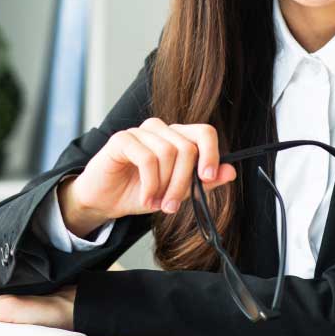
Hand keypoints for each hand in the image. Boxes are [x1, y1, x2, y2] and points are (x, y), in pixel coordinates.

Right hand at [62, 117, 237, 230]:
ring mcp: (140, 132)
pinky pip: (147, 158)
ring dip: (164, 185)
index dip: (211, 153)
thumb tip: (230, 171)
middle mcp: (159, 130)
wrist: (105, 200)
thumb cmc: (138, 192)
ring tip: (156, 201)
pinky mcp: (121, 139)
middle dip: (183, 182)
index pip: (204, 133)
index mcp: (175, 137)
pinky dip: (150, 184)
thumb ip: (202, 181)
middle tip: (172, 205)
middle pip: (187, 147)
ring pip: (169, 152)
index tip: (207, 178)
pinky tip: (146, 197)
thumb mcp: (176, 192)